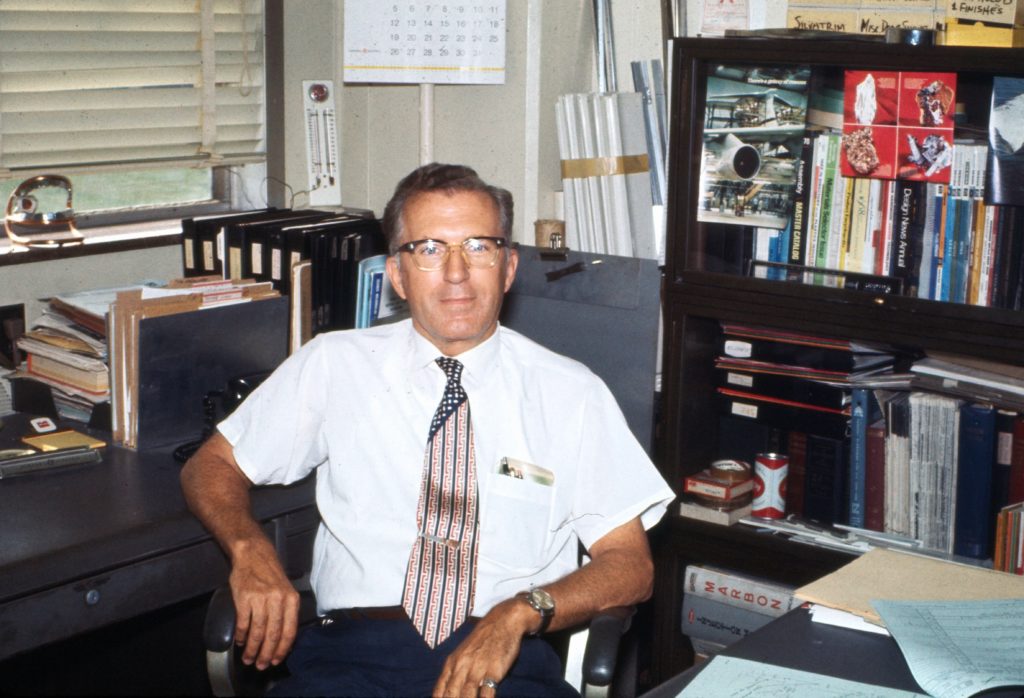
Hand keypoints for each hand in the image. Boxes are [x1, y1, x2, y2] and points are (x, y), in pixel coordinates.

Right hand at [228, 538, 299, 670]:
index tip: (276, 660)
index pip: (289, 631)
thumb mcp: (285, 590)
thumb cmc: (270, 575)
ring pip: (258, 631)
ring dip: (252, 648)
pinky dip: (241, 635)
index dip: (282, 649)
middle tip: (260, 665)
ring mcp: (261, 598)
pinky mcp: (244, 597)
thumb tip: (283, 638)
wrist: (254, 554)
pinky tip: (240, 641)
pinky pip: (243, 623)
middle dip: (267, 654)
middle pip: (273, 634)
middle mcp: (278, 599)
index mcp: (291, 599)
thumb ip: (286, 611)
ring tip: (248, 658)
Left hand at [432, 598, 534, 696]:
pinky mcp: (493, 670)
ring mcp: (477, 668)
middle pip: (451, 695)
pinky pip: (486, 692)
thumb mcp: (462, 653)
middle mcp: (461, 666)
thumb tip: (446, 693)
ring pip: (466, 696)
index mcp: (452, 663)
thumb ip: (454, 672)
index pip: (439, 691)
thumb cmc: (482, 640)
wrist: (502, 621)